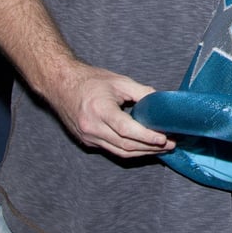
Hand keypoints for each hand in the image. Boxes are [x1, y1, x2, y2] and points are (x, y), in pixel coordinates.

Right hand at [45, 61, 174, 158]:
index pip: (126, 130)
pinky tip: (143, 146)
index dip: (147, 136)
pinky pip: (112, 150)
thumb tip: (161, 104)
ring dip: (142, 152)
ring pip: (119, 151)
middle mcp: (92, 127)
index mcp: (100, 110)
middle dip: (150, 147)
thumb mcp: (120, 81)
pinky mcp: (88, 141)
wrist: (61, 84)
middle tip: (170, 144)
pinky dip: (129, 150)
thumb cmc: (90, 80)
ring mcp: (88, 137)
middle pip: (125, 145)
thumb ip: (142, 93)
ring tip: (161, 149)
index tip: (164, 138)